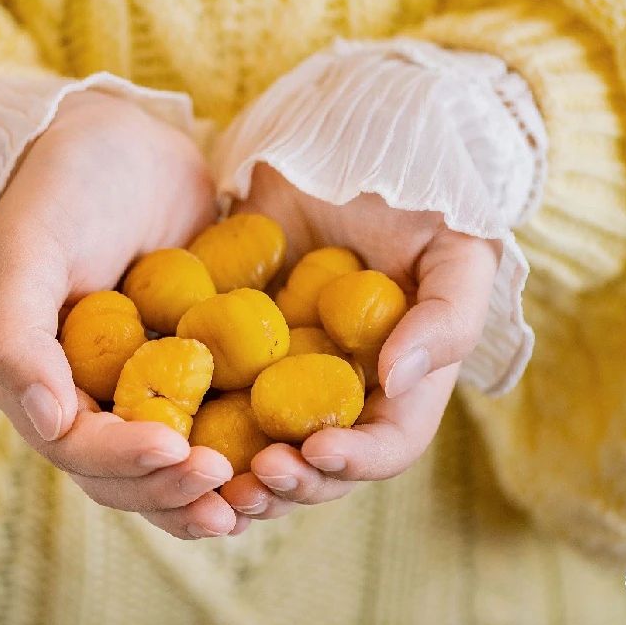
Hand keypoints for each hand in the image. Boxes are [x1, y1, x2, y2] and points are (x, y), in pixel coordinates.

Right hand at [0, 87, 243, 538]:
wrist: (113, 134)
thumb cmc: (58, 187)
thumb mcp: (25, 250)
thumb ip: (17, 337)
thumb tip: (46, 423)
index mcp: (41, 384)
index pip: (82, 449)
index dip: (128, 463)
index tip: (182, 451)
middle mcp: (90, 398)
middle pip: (132, 475)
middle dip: (177, 490)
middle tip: (229, 485)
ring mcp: (146, 383)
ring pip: (177, 460)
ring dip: (214, 489)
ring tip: (261, 492)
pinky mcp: (195, 362)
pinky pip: (220, 416)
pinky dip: (247, 441)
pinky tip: (287, 448)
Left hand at [220, 164, 498, 519]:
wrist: (351, 141)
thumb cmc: (421, 197)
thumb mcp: (456, 251)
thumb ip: (446, 318)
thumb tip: (396, 379)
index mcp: (400, 379)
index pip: (386, 444)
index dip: (354, 462)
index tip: (314, 452)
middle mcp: (341, 388)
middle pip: (319, 464)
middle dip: (288, 483)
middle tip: (251, 477)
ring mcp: (285, 370)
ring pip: (261, 444)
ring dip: (237, 472)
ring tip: (209, 472)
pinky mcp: (233, 343)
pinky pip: (210, 391)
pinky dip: (192, 420)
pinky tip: (169, 430)